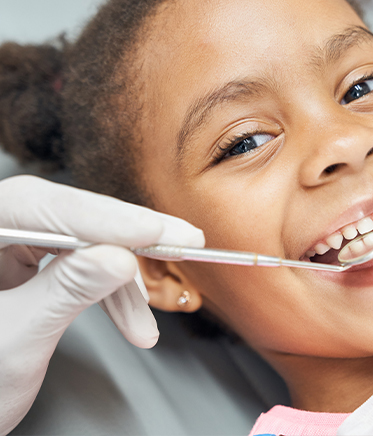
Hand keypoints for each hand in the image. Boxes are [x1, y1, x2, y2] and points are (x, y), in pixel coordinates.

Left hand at [0, 175, 203, 434]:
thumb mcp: (16, 340)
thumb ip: (67, 291)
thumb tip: (120, 258)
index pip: (41, 206)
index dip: (104, 217)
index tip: (154, 230)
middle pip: (70, 216)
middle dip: (128, 238)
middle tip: (181, 241)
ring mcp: (9, 245)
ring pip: (83, 241)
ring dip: (122, 280)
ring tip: (144, 318)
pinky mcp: (27, 263)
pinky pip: (80, 262)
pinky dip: (109, 290)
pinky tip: (129, 316)